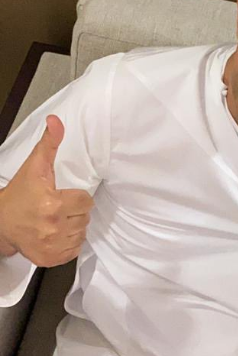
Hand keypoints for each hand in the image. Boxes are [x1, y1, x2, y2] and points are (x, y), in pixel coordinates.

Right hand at [0, 115, 93, 266]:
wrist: (0, 222)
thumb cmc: (20, 194)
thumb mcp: (34, 167)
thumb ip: (49, 143)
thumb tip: (56, 121)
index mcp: (53, 205)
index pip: (86, 201)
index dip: (76, 197)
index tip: (62, 196)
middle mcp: (53, 227)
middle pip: (85, 217)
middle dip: (74, 212)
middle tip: (58, 208)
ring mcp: (52, 246)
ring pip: (81, 233)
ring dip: (73, 227)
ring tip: (56, 220)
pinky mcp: (50, 259)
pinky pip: (74, 250)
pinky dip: (68, 243)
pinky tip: (56, 234)